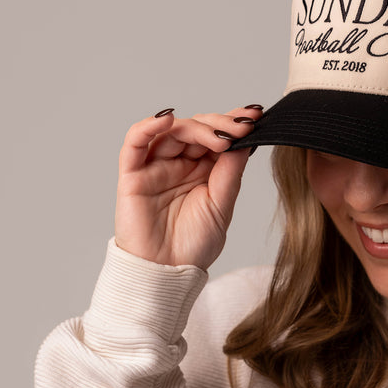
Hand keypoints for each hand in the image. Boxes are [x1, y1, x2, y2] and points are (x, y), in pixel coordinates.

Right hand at [114, 105, 261, 269]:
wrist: (167, 273)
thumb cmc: (193, 246)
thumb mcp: (222, 205)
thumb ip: (230, 172)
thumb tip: (244, 139)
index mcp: (202, 171)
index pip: (216, 137)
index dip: (233, 122)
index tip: (255, 114)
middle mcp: (178, 164)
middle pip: (196, 129)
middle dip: (220, 124)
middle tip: (241, 127)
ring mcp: (155, 167)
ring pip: (171, 131)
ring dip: (196, 127)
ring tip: (219, 138)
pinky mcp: (132, 174)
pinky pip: (135, 142)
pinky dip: (148, 126)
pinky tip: (167, 119)